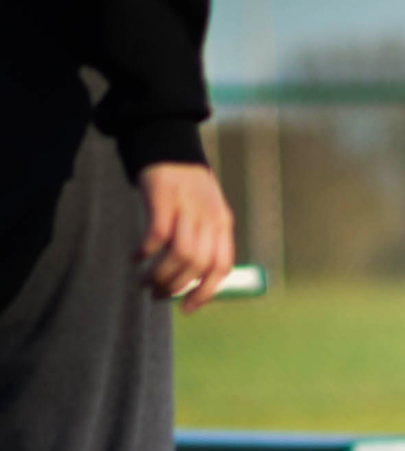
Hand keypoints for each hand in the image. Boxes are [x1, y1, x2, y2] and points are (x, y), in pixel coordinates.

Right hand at [135, 163, 234, 313]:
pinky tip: (136, 257)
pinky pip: (158, 235)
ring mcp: (189, 207)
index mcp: (223, 223)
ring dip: (161, 275)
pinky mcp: (164, 197)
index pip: (222, 267)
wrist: (168, 142)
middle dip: (177, 287)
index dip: (206, 292)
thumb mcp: (205, 210)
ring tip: (144, 281)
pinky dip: (146, 251)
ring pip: (181, 255)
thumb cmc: (184, 184)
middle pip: (200, 265)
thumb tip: (193, 280)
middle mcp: (210, 217)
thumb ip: (205, 239)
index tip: (187, 308)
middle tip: (156, 295)